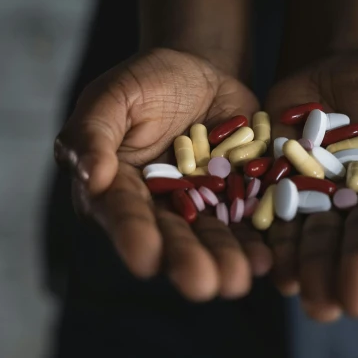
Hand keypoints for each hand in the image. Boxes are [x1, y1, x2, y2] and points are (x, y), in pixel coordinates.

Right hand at [55, 48, 271, 299]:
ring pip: (212, 238)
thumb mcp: (116, 94)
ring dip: (225, 260)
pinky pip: (249, 224)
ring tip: (238, 281)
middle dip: (187, 261)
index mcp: (118, 187)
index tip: (146, 259)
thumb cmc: (148, 81)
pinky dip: (258, 243)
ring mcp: (202, 207)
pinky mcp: (239, 199)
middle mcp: (159, 208)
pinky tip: (267, 260)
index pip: (123, 213)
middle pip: (172, 237)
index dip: (133, 236)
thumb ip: (95, 132)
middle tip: (202, 285)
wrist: (200, 72)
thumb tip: (90, 176)